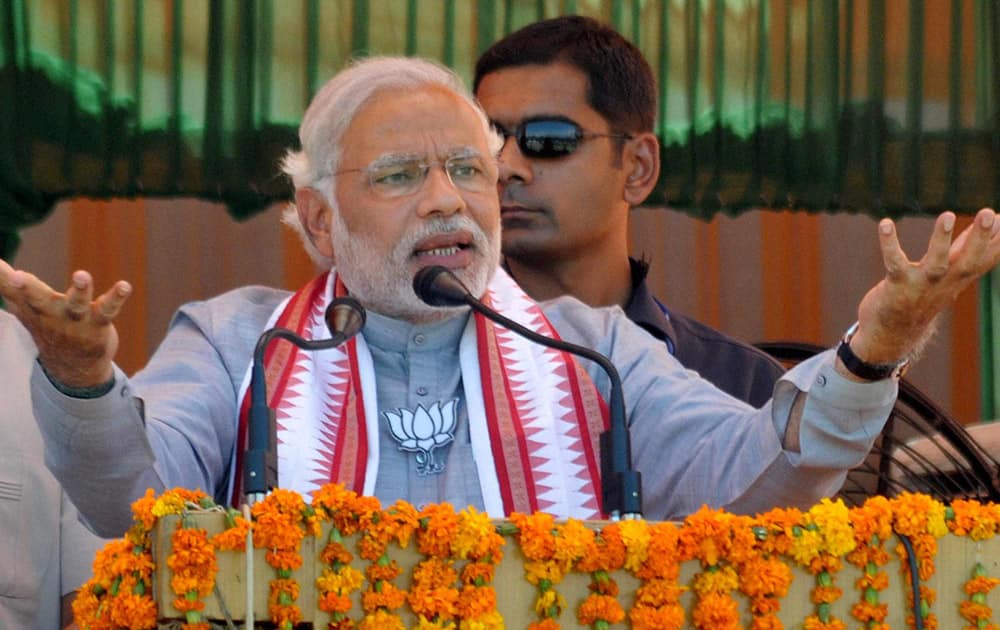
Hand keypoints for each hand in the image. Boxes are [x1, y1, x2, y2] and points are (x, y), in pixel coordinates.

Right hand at [0, 259, 130, 387]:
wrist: (74, 366)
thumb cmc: (47, 325)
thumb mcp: (25, 305)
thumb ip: (5, 283)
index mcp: (33, 307)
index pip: (14, 292)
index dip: (5, 281)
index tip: (3, 273)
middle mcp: (51, 314)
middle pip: (37, 299)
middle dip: (27, 288)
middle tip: (18, 276)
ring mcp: (76, 320)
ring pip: (76, 303)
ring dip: (78, 290)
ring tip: (81, 275)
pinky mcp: (99, 322)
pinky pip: (109, 309)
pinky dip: (117, 297)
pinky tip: (125, 286)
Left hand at [847, 208, 999, 371]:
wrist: (891, 334)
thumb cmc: (923, 295)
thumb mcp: (949, 272)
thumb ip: (967, 247)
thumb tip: (995, 221)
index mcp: (959, 277)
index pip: (986, 258)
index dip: (999, 240)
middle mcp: (945, 282)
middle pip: (969, 260)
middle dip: (981, 238)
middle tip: (990, 213)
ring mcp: (921, 285)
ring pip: (936, 262)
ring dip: (941, 239)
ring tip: (948, 214)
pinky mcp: (897, 285)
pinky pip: (894, 262)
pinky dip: (889, 243)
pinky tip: (886, 223)